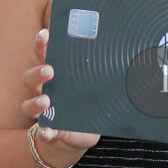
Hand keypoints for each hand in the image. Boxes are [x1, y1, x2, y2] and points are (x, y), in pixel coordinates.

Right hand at [21, 28, 100, 161]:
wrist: (81, 133)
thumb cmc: (89, 101)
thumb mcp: (98, 85)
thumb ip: (108, 71)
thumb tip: (139, 55)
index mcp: (56, 73)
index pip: (43, 54)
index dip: (42, 43)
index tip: (45, 34)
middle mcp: (44, 90)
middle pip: (30, 77)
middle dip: (38, 72)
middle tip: (50, 70)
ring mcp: (44, 111)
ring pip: (28, 104)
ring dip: (36, 102)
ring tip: (46, 101)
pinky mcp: (50, 130)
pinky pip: (42, 131)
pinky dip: (44, 132)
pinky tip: (48, 132)